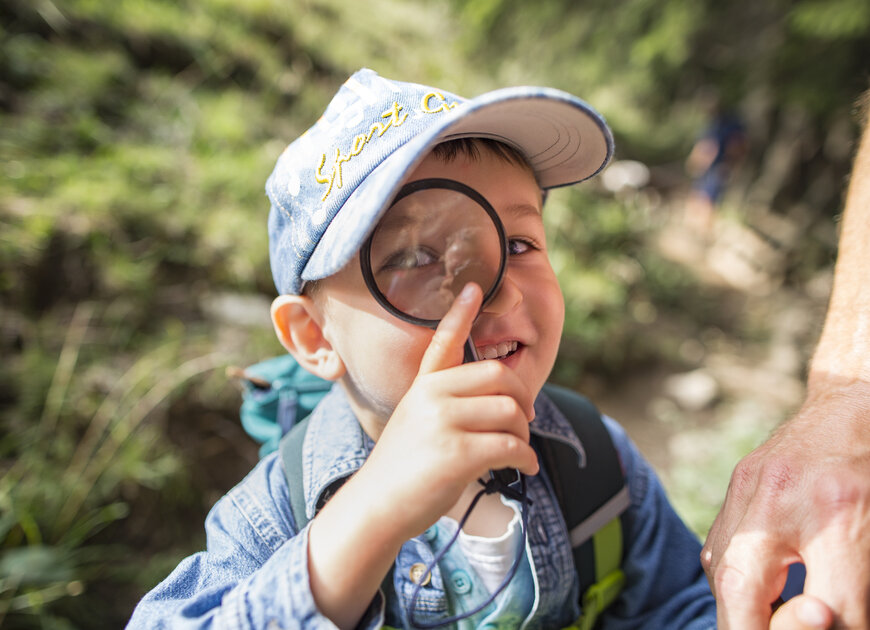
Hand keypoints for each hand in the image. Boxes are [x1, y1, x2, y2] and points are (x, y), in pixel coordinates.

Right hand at [306, 282, 538, 627]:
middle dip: (523, 401)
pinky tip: (524, 467)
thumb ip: (447, 404)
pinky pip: (510, 446)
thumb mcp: (415, 421)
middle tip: (524, 421)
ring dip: (524, 434)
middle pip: (500, 377)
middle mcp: (431, 395)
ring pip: (510, 412)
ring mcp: (442, 422)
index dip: (462, 313)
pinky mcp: (455, 453)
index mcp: (423, 385)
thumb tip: (504, 406)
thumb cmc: (403, 467)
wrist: (377, 505)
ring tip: (519, 450)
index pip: (444, 340)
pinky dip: (526, 458)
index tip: (476, 288)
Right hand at [703, 379, 869, 628]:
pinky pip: (720, 550)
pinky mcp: (737, 485)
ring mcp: (750, 488)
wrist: (859, 401)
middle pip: (741, 590)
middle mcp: (782, 499)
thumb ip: (855, 581)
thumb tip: (826, 616)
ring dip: (741, 612)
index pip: (829, 611)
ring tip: (770, 620)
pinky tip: (762, 595)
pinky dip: (738, 583)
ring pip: (722, 573)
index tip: (836, 622)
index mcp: (839, 513)